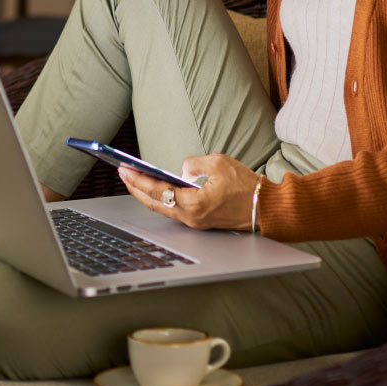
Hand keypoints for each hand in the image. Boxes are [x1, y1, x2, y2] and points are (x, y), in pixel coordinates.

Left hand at [118, 154, 259, 231]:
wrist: (264, 208)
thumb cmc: (245, 186)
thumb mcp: (219, 163)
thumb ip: (194, 163)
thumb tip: (181, 170)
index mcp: (193, 203)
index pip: (157, 191)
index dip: (138, 179)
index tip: (124, 169)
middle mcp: (190, 217)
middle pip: (153, 203)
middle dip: (135, 187)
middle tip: (122, 172)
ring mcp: (194, 222)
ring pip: (161, 208)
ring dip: (146, 193)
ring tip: (134, 178)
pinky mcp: (199, 222)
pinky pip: (173, 210)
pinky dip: (160, 198)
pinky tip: (155, 188)